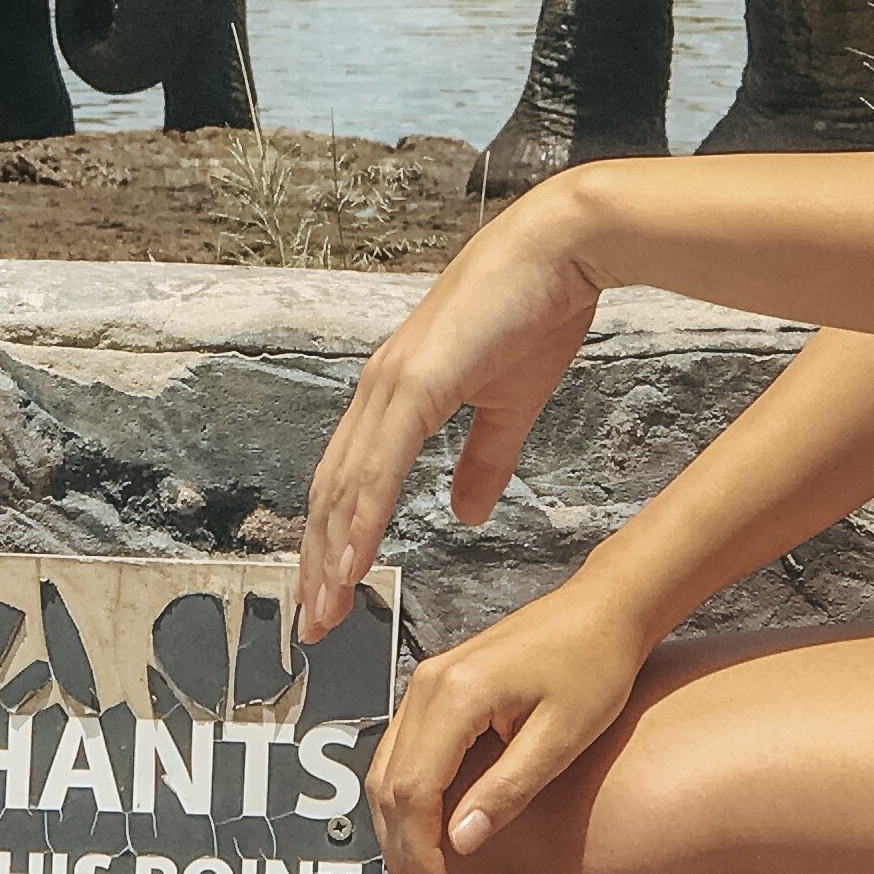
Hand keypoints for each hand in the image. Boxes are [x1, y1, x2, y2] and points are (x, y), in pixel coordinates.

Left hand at [295, 176, 606, 643]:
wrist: (561, 250)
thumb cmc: (536, 311)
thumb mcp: (509, 405)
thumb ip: (484, 461)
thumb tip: (465, 510)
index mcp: (397, 396)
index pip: (351, 483)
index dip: (337, 541)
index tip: (332, 595)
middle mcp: (379, 391)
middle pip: (333, 493)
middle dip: (319, 562)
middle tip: (312, 623)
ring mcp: (391, 384)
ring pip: (346, 487)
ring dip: (330, 554)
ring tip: (324, 610)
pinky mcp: (414, 382)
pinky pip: (378, 465)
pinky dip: (360, 518)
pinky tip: (352, 561)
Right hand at [366, 576, 649, 873]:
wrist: (602, 610)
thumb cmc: (593, 666)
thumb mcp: (561, 736)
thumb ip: (508, 789)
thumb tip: (460, 843)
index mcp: (453, 696)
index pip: (414, 793)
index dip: (421, 858)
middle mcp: (426, 686)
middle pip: (389, 788)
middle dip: (404, 857)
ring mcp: (426, 684)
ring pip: (387, 773)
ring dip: (399, 835)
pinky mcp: (437, 689)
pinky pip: (402, 754)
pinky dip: (406, 803)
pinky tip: (424, 838)